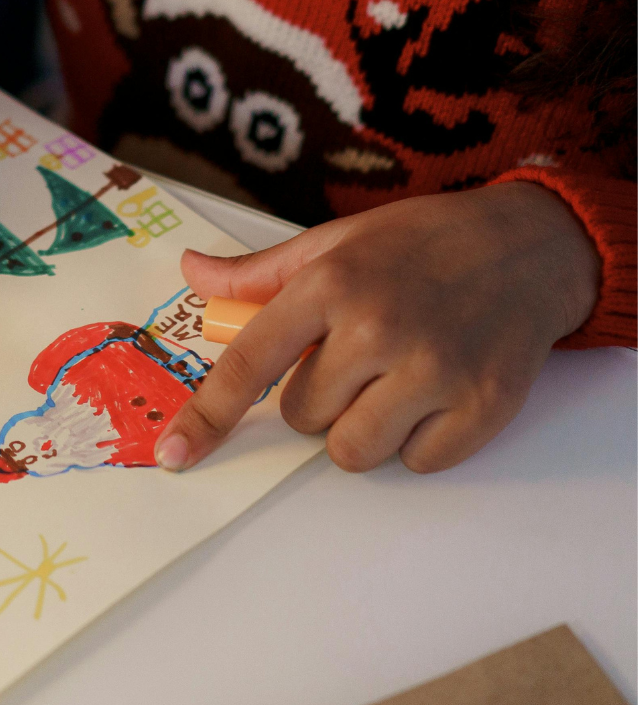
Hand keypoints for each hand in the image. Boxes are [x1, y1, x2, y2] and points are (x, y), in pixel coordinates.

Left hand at [156, 181, 600, 473]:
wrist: (529, 245)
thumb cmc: (419, 244)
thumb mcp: (334, 241)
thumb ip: (258, 272)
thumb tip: (191, 272)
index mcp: (329, 284)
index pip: (248, 365)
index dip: (207, 416)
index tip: (175, 454)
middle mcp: (378, 327)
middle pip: (301, 417)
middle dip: (316, 398)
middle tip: (354, 360)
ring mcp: (434, 370)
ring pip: (352, 450)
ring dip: (359, 429)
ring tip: (388, 383)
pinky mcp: (483, 406)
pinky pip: (417, 463)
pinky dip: (417, 441)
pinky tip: (434, 394)